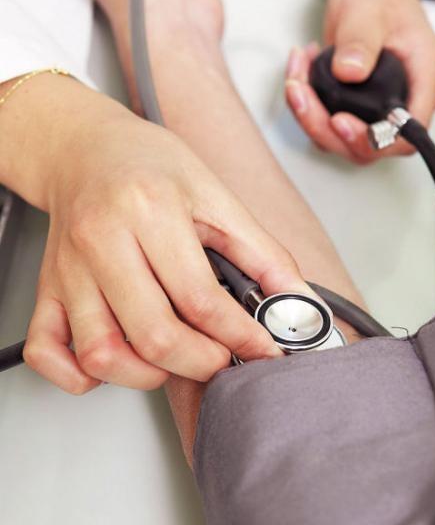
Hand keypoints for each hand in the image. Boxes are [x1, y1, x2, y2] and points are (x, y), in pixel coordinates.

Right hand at [24, 106, 307, 392]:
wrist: (84, 148)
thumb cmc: (148, 166)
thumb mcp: (215, 194)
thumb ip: (262, 252)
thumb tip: (299, 302)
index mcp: (149, 209)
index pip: (200, 298)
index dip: (241, 336)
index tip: (263, 348)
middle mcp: (101, 241)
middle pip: (154, 335)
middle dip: (203, 362)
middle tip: (222, 356)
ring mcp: (68, 271)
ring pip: (101, 353)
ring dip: (148, 375)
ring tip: (174, 358)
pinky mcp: (47, 289)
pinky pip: (46, 352)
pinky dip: (79, 376)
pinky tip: (115, 364)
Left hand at [286, 0, 434, 163]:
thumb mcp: (369, 7)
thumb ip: (361, 40)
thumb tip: (349, 72)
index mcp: (422, 77)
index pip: (408, 132)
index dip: (375, 139)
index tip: (340, 121)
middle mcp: (402, 99)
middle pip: (370, 145)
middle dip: (326, 127)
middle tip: (299, 93)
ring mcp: (377, 106)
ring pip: (343, 139)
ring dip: (310, 116)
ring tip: (295, 75)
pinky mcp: (354, 106)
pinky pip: (328, 122)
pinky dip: (307, 105)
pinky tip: (299, 73)